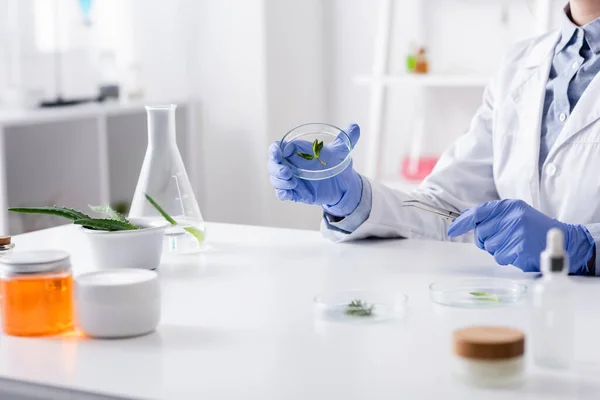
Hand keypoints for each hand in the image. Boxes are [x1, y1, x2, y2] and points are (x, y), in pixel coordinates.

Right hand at [268, 124, 361, 216]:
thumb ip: (347, 138)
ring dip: (279, 181)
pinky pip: (281, 193)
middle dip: (275, 167)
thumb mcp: (342, 151)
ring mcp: (292, 179)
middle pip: (273, 164)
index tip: (277, 151)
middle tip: (287, 172)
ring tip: (293, 182)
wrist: (344, 185)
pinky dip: (282, 192)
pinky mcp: (295, 192)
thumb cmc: (338, 164)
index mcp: (297, 152)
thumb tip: (355, 126)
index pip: (279, 148)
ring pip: (275, 180)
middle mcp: (291, 165)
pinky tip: (289, 193)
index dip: (275, 150)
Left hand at [447, 199, 594, 272]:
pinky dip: (506, 258)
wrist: (562, 239)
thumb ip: (492, 217)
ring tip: (514, 245)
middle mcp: (511, 216)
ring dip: (498, 249)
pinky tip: (518, 252)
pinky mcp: (519, 247)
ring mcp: (515, 231)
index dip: (462, 222)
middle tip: (502, 240)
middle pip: (480, 233)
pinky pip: (499, 257)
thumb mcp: (514, 215)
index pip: (478, 212)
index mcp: (508, 206)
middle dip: (486, 240)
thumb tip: (465, 225)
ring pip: (489, 246)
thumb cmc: (533, 229)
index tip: (452, 231)